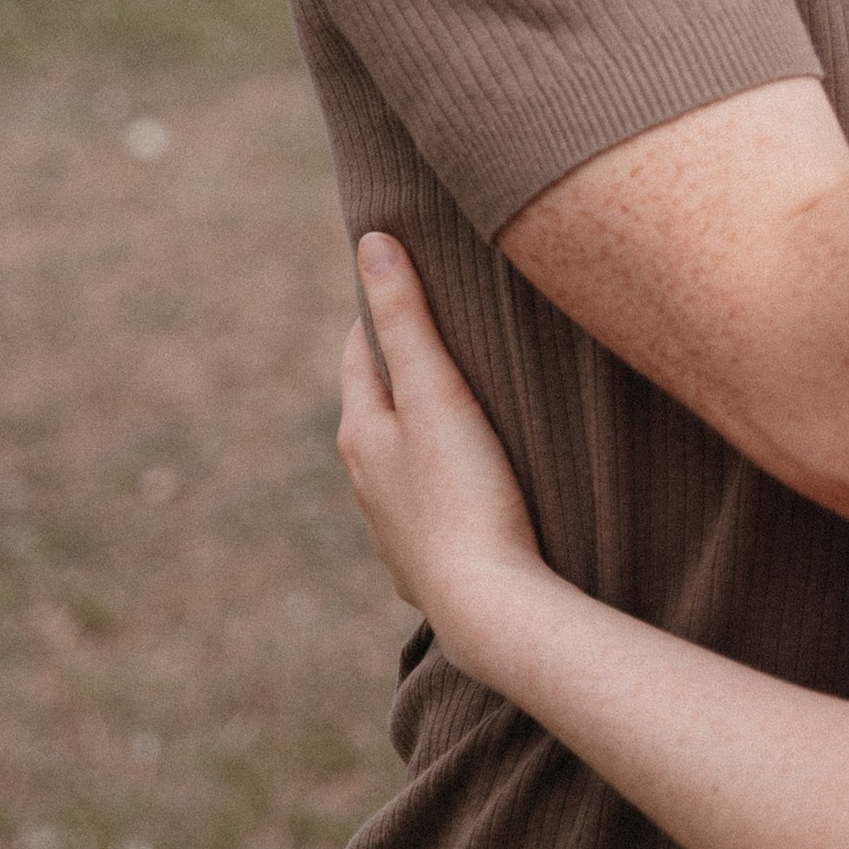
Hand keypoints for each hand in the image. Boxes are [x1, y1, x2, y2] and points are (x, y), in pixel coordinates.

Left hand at [338, 236, 548, 668]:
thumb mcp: (435, 391)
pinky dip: (443, 484)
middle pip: (379, 406)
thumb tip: (371, 242)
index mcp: (361, 434)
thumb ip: (406, 318)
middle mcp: (366, 483)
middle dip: (404, 368)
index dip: (380, 312)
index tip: (408, 278)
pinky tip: (473, 489)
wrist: (488, 606)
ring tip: (465, 405)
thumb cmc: (464, 492)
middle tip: (446, 330)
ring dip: (424, 431)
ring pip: (403, 461)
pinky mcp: (427, 566)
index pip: (360, 352)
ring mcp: (395, 530)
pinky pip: (430, 509)